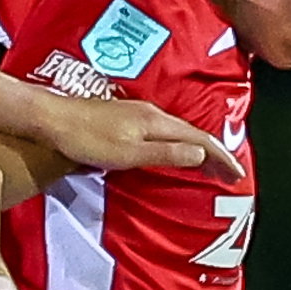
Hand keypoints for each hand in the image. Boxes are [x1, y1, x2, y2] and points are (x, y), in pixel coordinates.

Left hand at [23, 90, 245, 181]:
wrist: (53, 120)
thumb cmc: (87, 139)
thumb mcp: (128, 153)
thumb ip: (165, 153)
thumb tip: (200, 153)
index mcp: (157, 122)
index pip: (200, 139)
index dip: (222, 157)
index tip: (237, 174)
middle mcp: (153, 114)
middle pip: (194, 134)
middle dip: (216, 154)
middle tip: (230, 175)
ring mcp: (140, 115)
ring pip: (180, 133)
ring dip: (200, 150)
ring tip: (211, 167)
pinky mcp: (127, 120)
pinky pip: (166, 133)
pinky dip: (181, 146)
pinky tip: (177, 154)